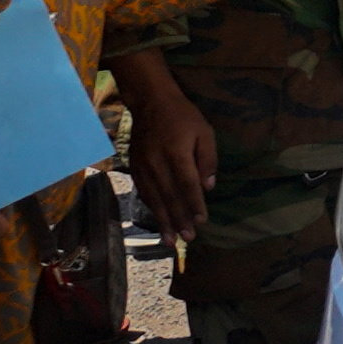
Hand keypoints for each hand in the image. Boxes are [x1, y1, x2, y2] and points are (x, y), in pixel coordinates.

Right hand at [127, 59, 218, 246]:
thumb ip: (207, 159)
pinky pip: (143, 193)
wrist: (150, 103)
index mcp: (176, 153)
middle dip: (178, 220)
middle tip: (187, 239)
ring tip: (170, 240)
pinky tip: (158, 221)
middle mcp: (156, 164)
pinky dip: (151, 209)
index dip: (194, 204)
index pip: (187, 185)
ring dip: (162, 221)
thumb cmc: (183, 117)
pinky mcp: (134, 168)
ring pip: (153, 199)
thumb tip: (208, 187)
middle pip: (168, 196)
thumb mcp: (204, 132)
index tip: (201, 221)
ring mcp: (142, 167)